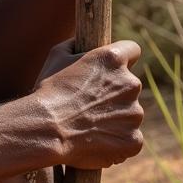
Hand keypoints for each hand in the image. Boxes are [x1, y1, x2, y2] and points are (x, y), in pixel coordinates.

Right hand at [33, 39, 143, 169]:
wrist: (47, 129)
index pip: (132, 50)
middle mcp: (130, 84)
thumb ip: (75, 45)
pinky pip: (129, 137)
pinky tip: (95, 139)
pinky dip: (116, 139)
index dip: (123, 57)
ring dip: (115, 116)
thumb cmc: (49, 90)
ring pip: (129, 112)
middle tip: (90, 101)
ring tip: (88, 122)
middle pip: (129, 85)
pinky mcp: (134, 139)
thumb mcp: (56, 56)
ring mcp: (135, 113)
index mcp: (113, 59)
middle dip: (115, 91)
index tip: (115, 66)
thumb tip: (80, 42)